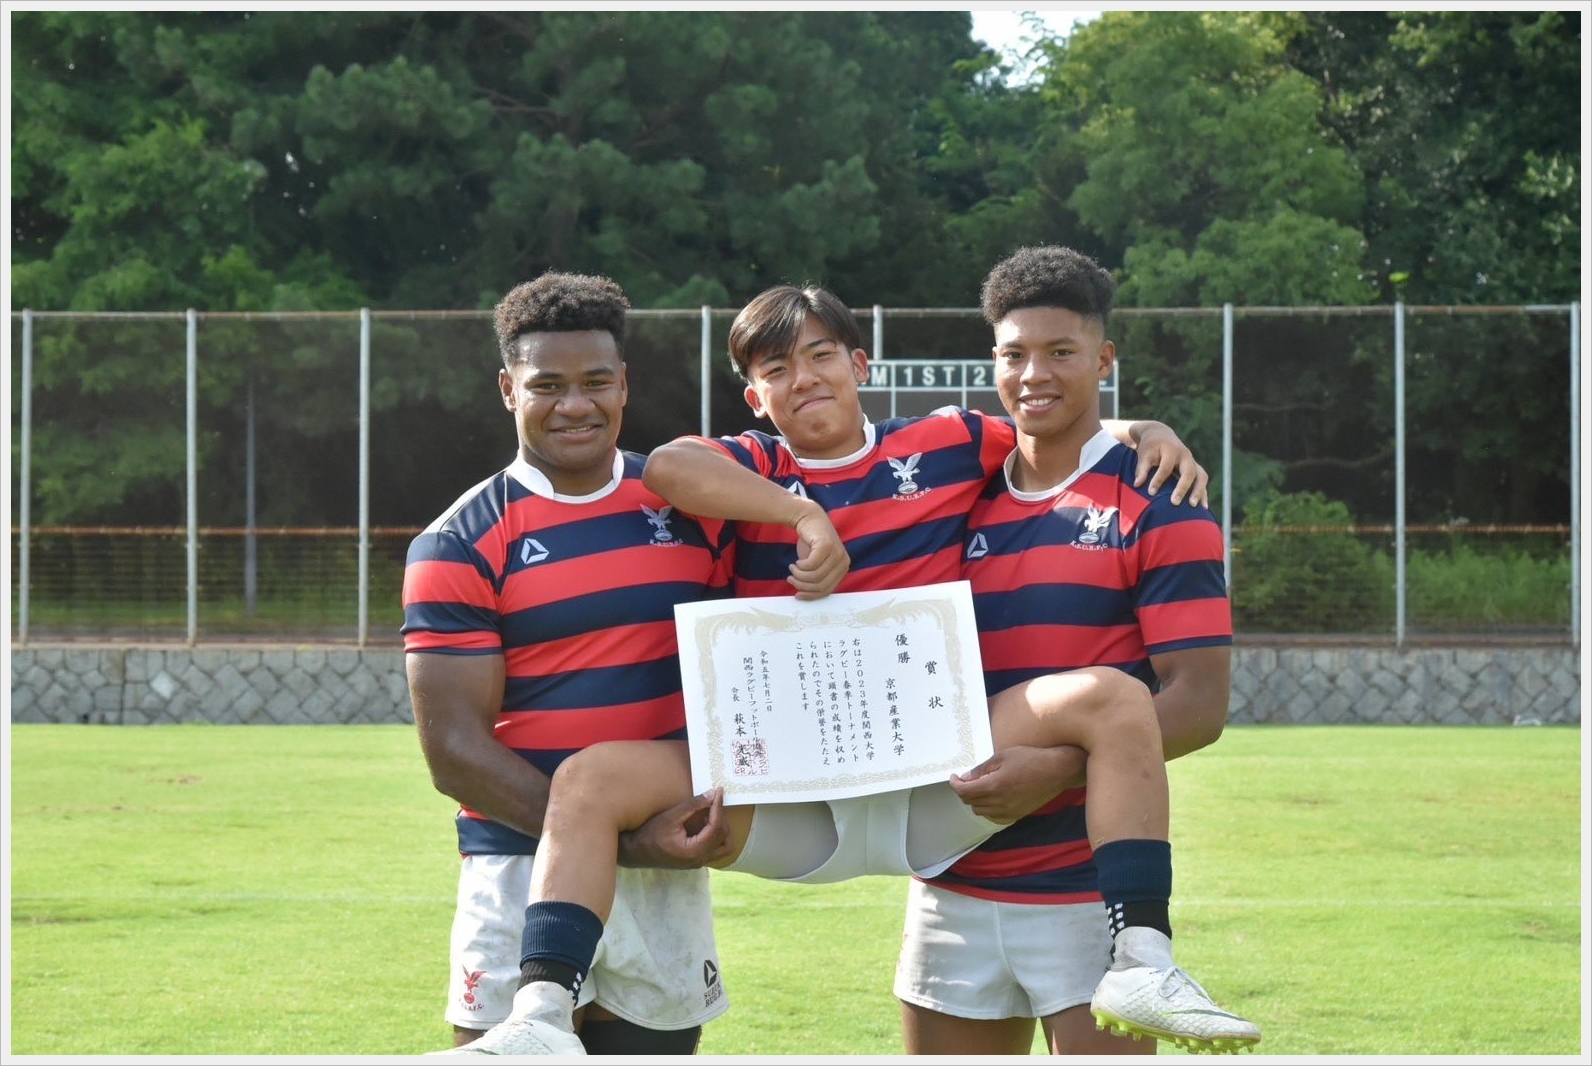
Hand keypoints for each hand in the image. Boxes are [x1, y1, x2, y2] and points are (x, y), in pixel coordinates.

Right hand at [617, 788, 733, 868]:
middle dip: (720, 816)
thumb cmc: (649, 834)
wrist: (635, 852)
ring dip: (721, 829)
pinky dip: (715, 836)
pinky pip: (714, 849)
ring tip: (709, 814)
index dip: (718, 806)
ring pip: (724, 847)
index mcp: (695, 851)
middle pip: (723, 837)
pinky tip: (703, 824)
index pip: (716, 827)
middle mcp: (699, 860)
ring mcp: (698, 863)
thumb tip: (712, 794)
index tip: (719, 791)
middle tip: (712, 800)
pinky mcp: (695, 861)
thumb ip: (693, 805)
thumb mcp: (670, 817)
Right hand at [787, 506, 850, 598]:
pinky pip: (811, 565)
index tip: (797, 594)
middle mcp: (843, 562)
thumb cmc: (811, 543)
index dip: (810, 595)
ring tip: (792, 568)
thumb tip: (806, 595)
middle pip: (821, 585)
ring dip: (799, 575)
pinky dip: (801, 566)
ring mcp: (837, 553)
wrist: (808, 518)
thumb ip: (816, 578)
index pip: (827, 590)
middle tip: (791, 579)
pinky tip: (796, 561)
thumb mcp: (816, 564)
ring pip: (815, 577)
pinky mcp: (827, 545)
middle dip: (802, 585)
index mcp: (842, 569)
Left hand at [948, 744, 1085, 823]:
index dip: (955, 784)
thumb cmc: (1031, 759)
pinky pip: (994, 818)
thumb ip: (982, 769)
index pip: (964, 791)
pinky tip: (993, 798)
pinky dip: (988, 810)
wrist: (1057, 771)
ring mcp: (1009, 811)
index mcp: (995, 786)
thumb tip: (966, 777)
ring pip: (981, 812)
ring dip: (976, 800)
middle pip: (970, 802)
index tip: (954, 778)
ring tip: (982, 787)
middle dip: (965, 791)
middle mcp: (1000, 802)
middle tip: (967, 779)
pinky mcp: (1017, 816)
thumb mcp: (1002, 756)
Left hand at [1132, 422, 1208, 506]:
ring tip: (1193, 506)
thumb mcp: (1144, 454)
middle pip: (1188, 472)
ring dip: (1198, 491)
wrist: (1161, 435)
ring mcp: (1193, 462)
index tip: (1150, 492)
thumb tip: (1137, 485)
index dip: (1158, 480)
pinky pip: (1203, 481)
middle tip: (1174, 502)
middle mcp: (1186, 456)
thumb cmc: (1150, 446)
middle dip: (1182, 488)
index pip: (1166, 467)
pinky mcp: (1196, 469)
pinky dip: (1204, 493)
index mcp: (1171, 450)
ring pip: (1201, 477)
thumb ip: (1141, 469)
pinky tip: (1203, 507)